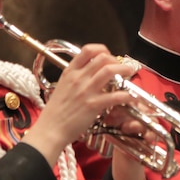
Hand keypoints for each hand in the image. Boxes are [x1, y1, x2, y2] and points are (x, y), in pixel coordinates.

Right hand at [23, 44, 138, 161]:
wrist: (50, 129)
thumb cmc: (55, 112)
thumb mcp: (62, 86)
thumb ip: (75, 77)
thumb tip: (89, 72)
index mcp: (70, 72)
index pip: (88, 50)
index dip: (102, 49)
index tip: (108, 55)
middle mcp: (78, 78)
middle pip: (103, 58)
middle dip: (116, 60)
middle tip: (121, 67)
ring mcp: (86, 91)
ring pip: (110, 70)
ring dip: (124, 70)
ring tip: (129, 74)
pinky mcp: (93, 105)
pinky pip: (115, 95)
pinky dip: (126, 95)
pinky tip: (129, 97)